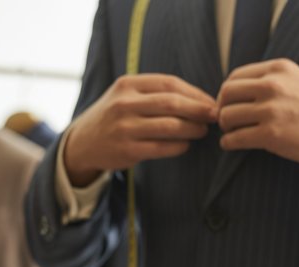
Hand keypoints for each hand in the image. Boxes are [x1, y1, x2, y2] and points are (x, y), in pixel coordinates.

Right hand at [63, 73, 217, 185]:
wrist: (83, 142)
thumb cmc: (115, 116)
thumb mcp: (127, 95)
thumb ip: (155, 93)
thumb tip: (200, 99)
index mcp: (128, 84)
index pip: (169, 84)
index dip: (194, 93)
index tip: (211, 102)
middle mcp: (124, 104)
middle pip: (172, 103)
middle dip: (199, 110)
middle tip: (216, 116)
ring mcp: (124, 128)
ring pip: (169, 127)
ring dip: (192, 129)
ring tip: (202, 131)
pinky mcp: (126, 150)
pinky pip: (161, 148)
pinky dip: (179, 146)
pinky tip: (186, 145)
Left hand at [217, 59, 298, 176]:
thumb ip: (275, 80)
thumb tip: (245, 91)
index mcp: (280, 69)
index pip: (235, 76)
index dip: (227, 92)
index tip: (229, 104)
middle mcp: (273, 85)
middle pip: (227, 94)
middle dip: (222, 109)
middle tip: (227, 121)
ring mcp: (272, 110)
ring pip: (227, 116)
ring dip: (225, 127)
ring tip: (232, 133)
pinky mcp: (271, 135)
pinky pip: (235, 139)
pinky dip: (229, 143)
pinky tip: (233, 145)